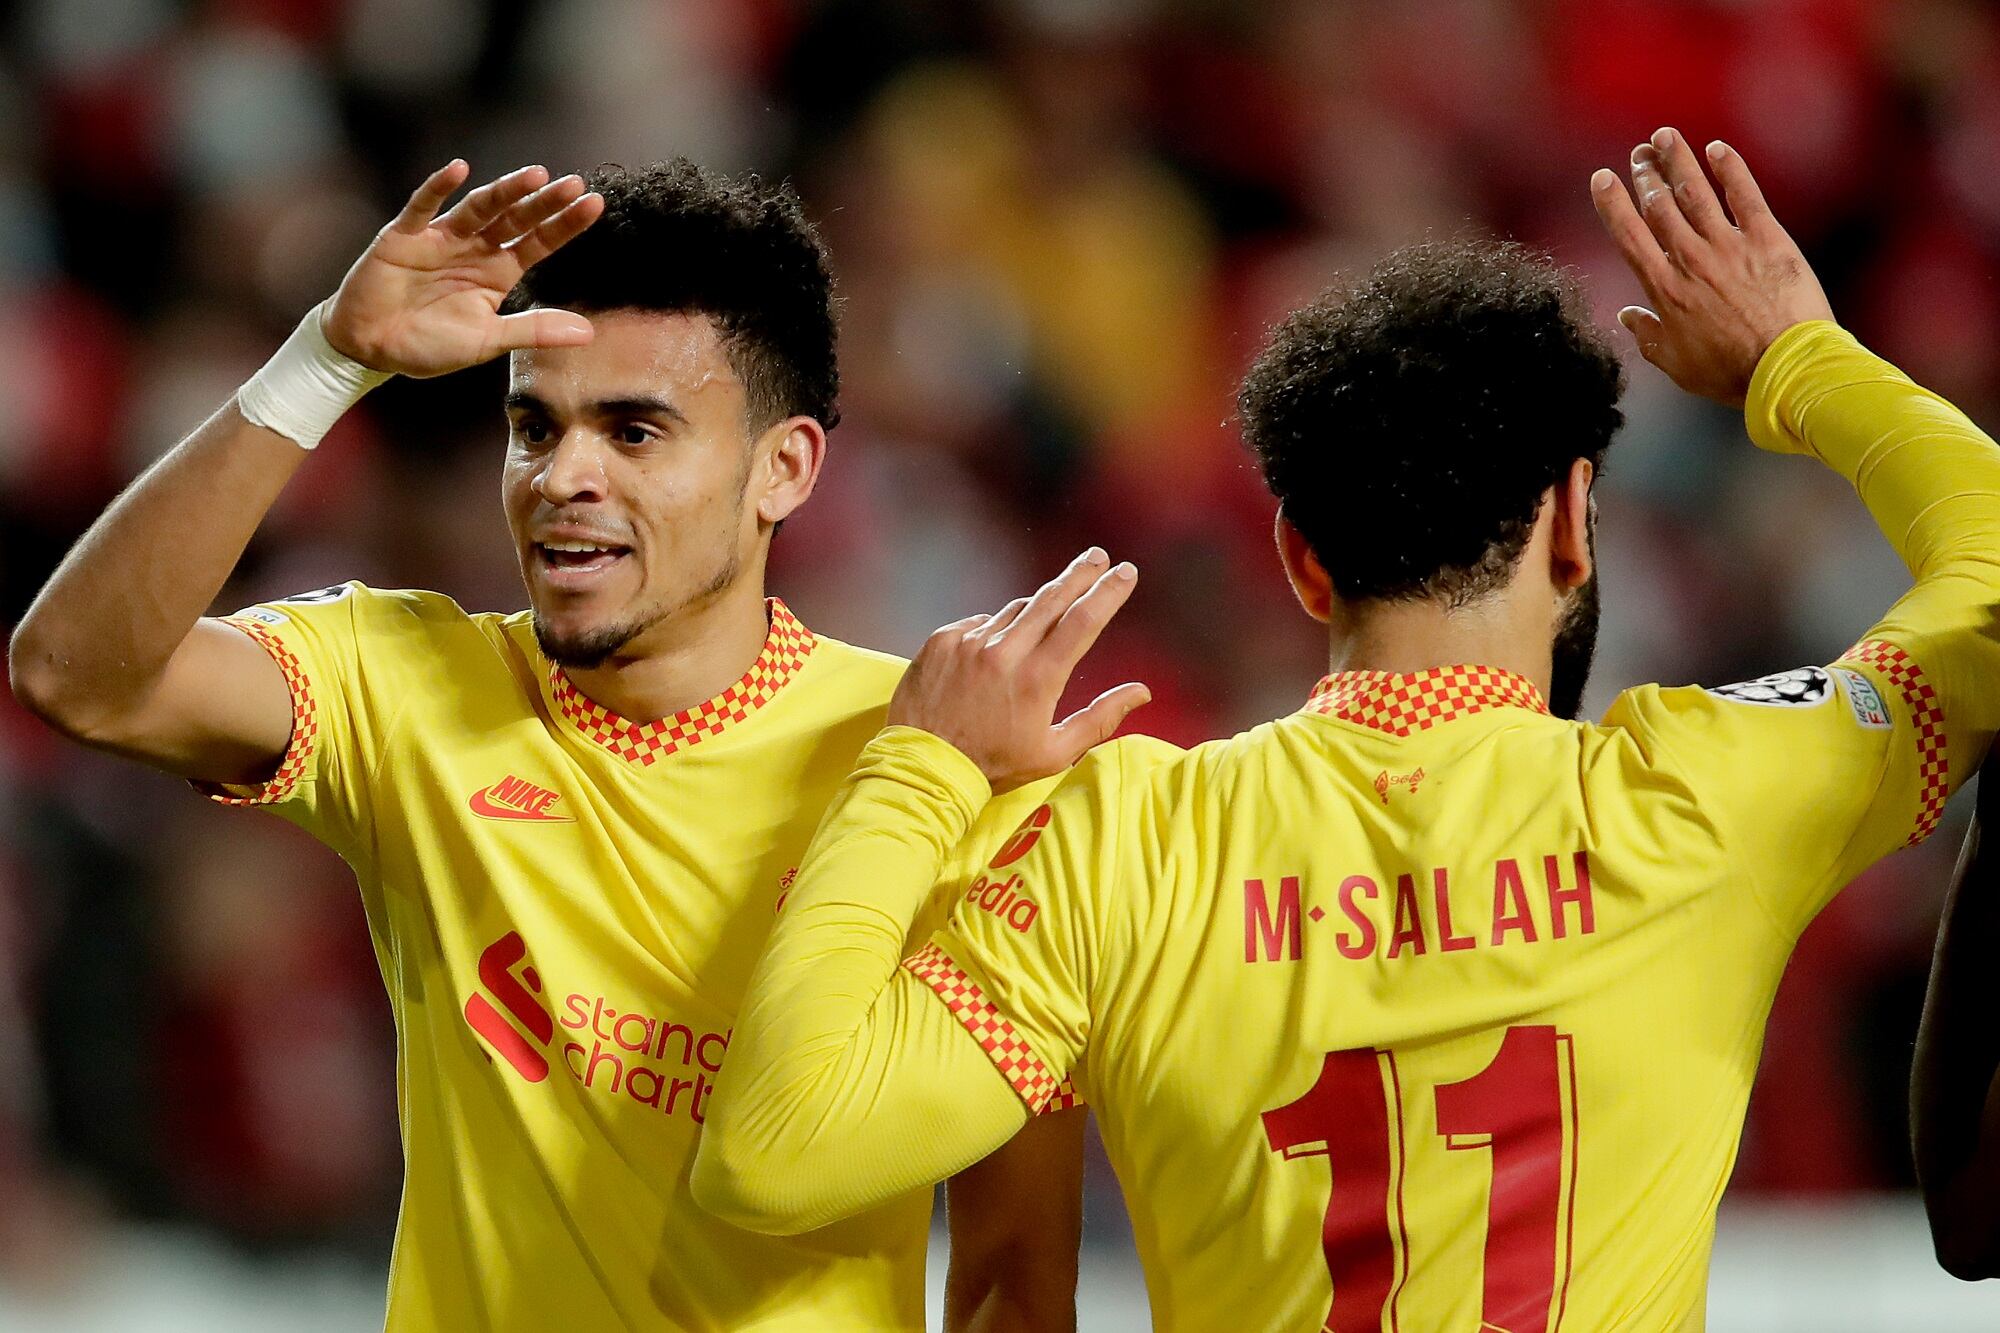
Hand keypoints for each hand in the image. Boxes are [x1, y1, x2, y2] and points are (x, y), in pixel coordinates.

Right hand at [323, 161, 605, 376]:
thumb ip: (534, 331)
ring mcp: (441, 239)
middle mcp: (475, 248)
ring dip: (505, 191)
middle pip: (515, 219)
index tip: (595, 204)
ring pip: (478, 208)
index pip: (539, 242)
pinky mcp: (404, 237)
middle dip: (543, 202)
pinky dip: (438, 188)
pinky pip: (422, 207)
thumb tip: (589, 333)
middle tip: (574, 184)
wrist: (371, 347)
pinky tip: (459, 169)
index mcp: (498, 271)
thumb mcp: (488, 341)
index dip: (565, 224)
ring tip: (534, 174)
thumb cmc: (430, 344)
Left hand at [889, 549, 1150, 790]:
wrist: (924, 767)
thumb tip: (1141, 691)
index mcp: (1037, 679)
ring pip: (1015, 611)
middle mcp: (1004, 652)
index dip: (1108, 593)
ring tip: (1045, 622)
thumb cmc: (994, 766)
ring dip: (1036, 610)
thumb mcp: (1055, 753)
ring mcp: (970, 642)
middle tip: (1098, 556)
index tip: (1126, 572)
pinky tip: (996, 650)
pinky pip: (979, 623)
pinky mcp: (942, 640)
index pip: (1082, 622)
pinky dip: (994, 630)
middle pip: (1051, 599)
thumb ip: (1100, 719)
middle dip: (1079, 574)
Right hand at [1591, 127, 1833, 405]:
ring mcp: (1729, 245)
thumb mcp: (1676, 363)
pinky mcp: (1767, 239)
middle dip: (1645, 174)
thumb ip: (1648, 336)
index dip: (1612, 203)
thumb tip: (1628, 316)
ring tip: (1665, 136)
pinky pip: (1745, 195)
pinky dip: (1730, 169)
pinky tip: (1718, 150)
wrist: (1785, 366)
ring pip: (1695, 192)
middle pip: (1660, 206)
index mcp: (1665, 289)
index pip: (1629, 236)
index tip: (1602, 177)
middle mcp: (1691, 259)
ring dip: (1678, 160)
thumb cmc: (1729, 372)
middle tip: (1638, 153)